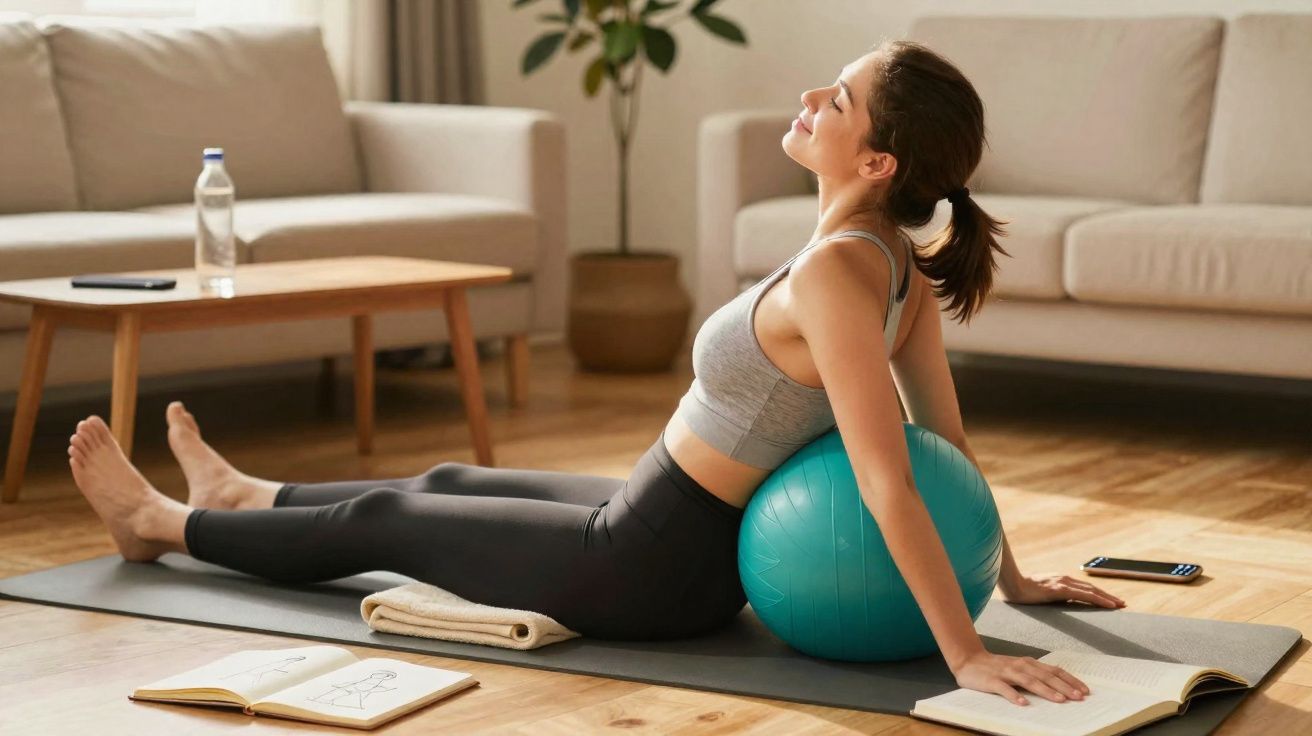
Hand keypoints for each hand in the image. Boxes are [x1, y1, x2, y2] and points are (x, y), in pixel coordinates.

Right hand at [953, 650, 1090, 706]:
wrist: (968, 660)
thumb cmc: (996, 668)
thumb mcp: (1019, 668)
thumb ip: (1035, 676)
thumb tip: (1060, 688)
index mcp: (1029, 663)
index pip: (1054, 671)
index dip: (1070, 680)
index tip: (1085, 691)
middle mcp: (1020, 666)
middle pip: (1045, 676)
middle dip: (1064, 687)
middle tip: (1078, 698)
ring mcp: (1006, 672)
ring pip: (1029, 681)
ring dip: (1045, 690)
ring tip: (1059, 700)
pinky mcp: (992, 680)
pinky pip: (1004, 689)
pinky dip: (1014, 695)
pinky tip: (1023, 703)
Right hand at [1001, 573, 1125, 608]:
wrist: (1011, 585)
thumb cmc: (1022, 590)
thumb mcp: (1040, 592)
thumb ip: (1051, 595)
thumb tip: (1059, 601)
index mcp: (1060, 581)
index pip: (1084, 588)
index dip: (1099, 594)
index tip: (1110, 601)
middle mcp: (1065, 579)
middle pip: (1092, 588)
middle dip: (1108, 596)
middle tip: (1122, 604)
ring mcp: (1063, 583)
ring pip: (1092, 591)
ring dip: (1108, 598)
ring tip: (1120, 605)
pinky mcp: (1061, 590)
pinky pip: (1084, 595)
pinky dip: (1099, 599)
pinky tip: (1109, 605)